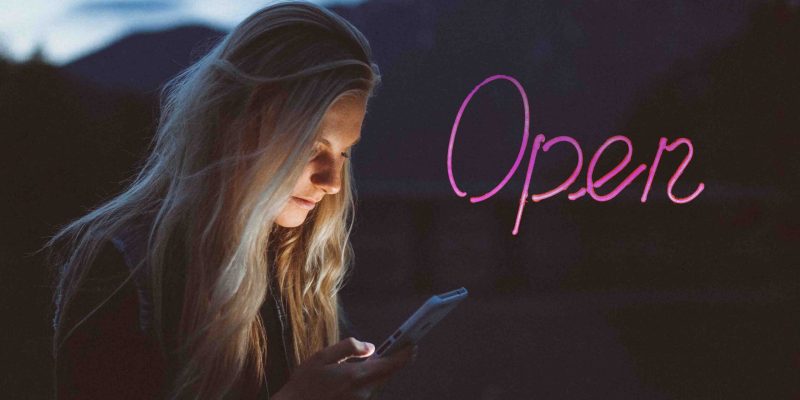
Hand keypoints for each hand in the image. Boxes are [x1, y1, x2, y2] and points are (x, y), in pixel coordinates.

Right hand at [273, 337, 416, 399]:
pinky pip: (367, 392)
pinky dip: (365, 382)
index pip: (390, 365)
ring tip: (366, 362)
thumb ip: (349, 348)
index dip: (404, 354)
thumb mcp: (322, 357)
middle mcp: (363, 391)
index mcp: (356, 375)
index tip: (413, 345)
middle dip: (391, 361)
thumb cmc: (305, 383)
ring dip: (375, 372)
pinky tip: (351, 378)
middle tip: (397, 347)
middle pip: (386, 375)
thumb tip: (370, 347)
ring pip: (376, 384)